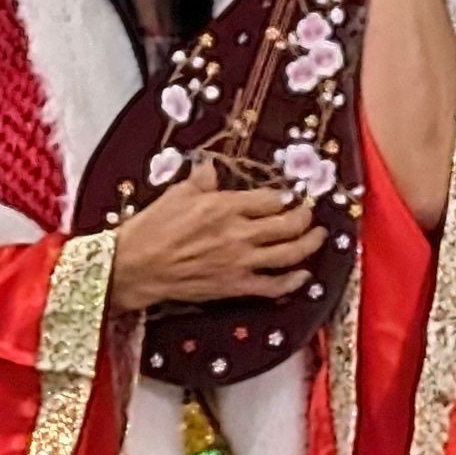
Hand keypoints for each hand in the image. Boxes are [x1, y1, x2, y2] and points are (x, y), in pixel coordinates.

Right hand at [104, 162, 323, 310]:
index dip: (286, 197)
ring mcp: (241, 262)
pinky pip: (274, 286)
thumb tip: (210, 168)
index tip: (292, 195)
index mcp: (226, 206)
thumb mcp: (177, 194)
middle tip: (310, 214)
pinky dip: (293, 281)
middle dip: (305, 218)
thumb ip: (201, 181)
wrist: (137, 266)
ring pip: (290, 254)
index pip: (272, 199)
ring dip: (309, 245)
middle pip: (288, 225)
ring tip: (318, 237)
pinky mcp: (235, 286)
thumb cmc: (153, 227)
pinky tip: (303, 275)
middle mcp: (240, 233)